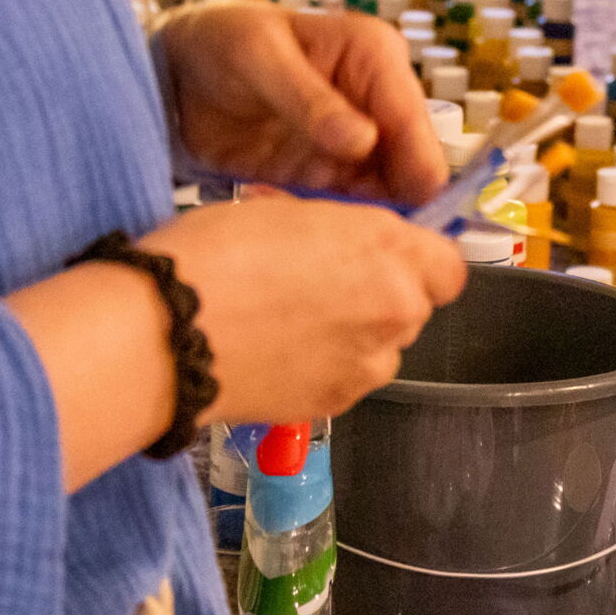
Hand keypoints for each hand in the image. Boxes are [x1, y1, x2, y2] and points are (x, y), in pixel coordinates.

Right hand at [139, 196, 464, 422]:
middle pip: (415, 306)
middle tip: (322, 286)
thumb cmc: (215, 256)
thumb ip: (345, 233)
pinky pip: (349, 379)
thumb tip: (353, 244)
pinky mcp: (339, 402)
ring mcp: (370, 363)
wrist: (167, 334)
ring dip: (355, 336)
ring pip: (383, 347)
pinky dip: (326, 368)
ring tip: (290, 324)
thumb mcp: (289, 212)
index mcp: (389, 250)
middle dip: (382, 296)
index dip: (420, 263)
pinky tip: (278, 354)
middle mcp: (396, 309)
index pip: (448, 266)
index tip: (386, 259)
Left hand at [158, 1, 444, 205]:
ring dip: (353, 217)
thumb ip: (310, 100)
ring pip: (387, 197)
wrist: (178, 71)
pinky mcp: (333, 175)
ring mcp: (361, 143)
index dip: (414, 170)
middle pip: (413, 168)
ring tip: (300, 216)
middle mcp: (380, 102)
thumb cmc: (219, 41)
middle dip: (386, 202)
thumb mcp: (258, 58)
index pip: (415, 122)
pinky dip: (326, 222)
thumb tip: (363, 142)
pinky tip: (285, 215)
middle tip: (336, 226)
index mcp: (377, 58)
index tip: (391, 214)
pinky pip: (350, 211)